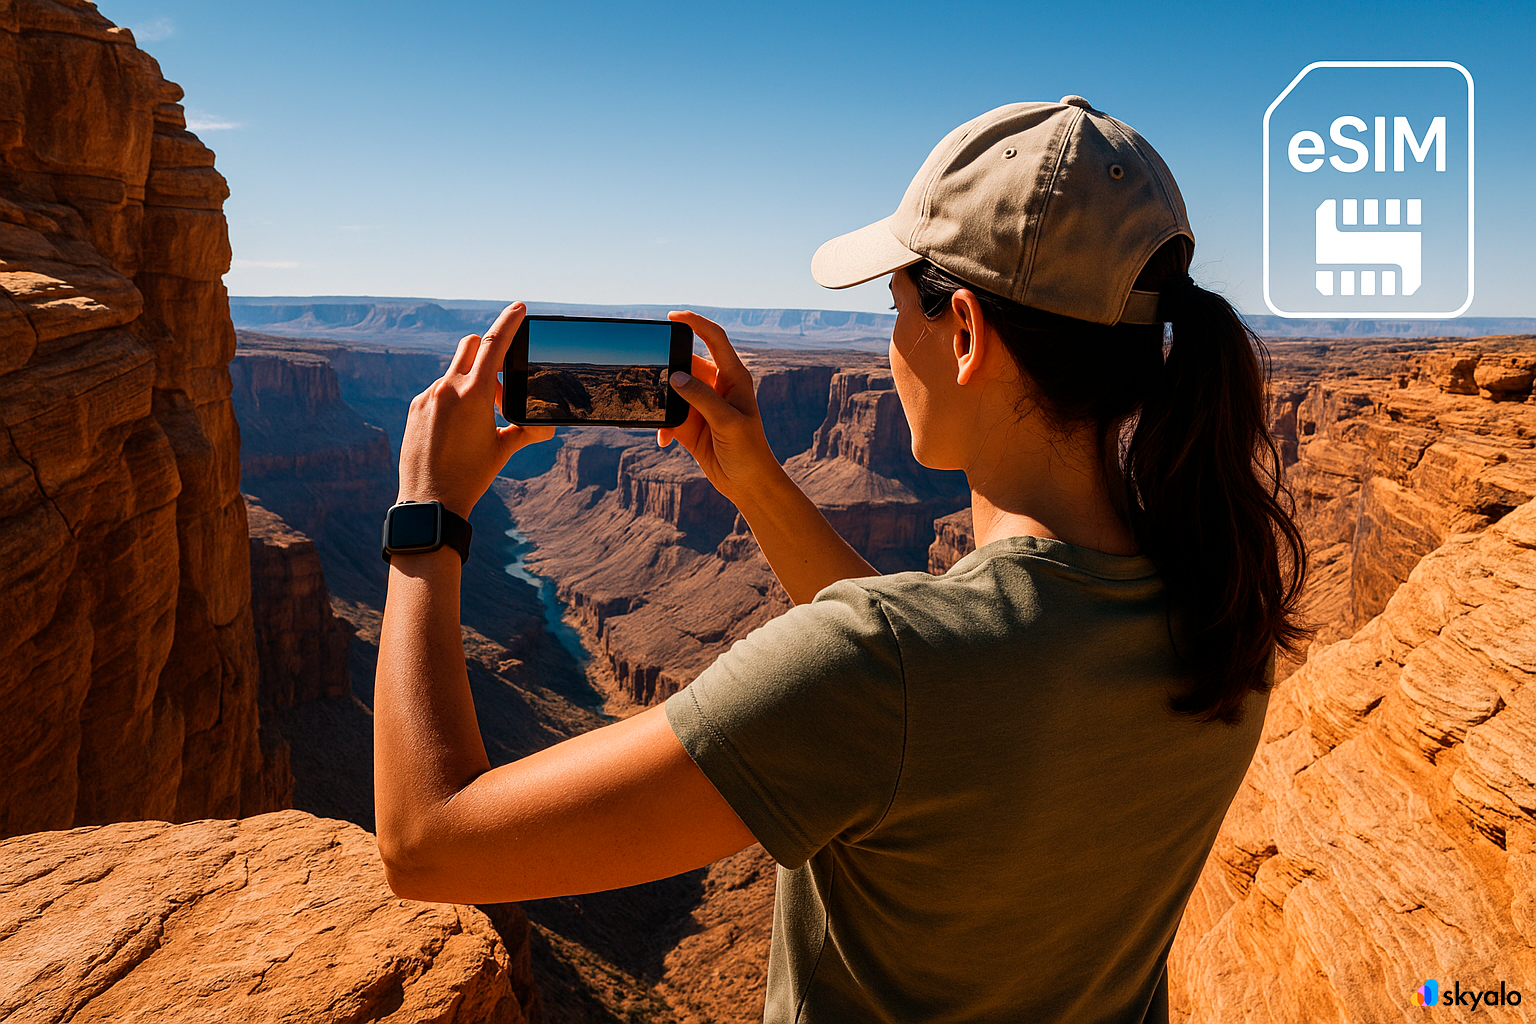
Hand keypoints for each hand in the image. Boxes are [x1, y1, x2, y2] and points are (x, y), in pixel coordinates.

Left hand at [397, 302, 555, 518]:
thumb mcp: (503, 449)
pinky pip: (437, 391)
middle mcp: (447, 389)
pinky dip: (451, 399)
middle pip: (470, 345)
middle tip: (497, 378)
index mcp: (474, 395)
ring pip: (454, 371)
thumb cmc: (471, 476)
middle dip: (486, 349)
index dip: (508, 322)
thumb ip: (526, 430)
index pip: (494, 345)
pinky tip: (454, 429)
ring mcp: (428, 397)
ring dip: (469, 382)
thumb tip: (548, 426)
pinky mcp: (415, 408)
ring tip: (476, 419)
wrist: (430, 502)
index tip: (519, 307)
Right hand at [657, 310, 781, 504]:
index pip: (714, 339)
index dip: (695, 323)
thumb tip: (674, 377)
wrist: (748, 484)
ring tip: (650, 407)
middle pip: (686, 364)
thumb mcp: (727, 421)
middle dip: (667, 367)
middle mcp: (716, 387)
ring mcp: (701, 405)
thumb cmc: (749, 450)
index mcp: (733, 377)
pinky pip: (668, 416)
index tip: (672, 317)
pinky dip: (662, 425)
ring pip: (673, 390)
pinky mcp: (689, 425)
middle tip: (649, 371)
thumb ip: (701, 397)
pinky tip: (663, 440)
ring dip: (662, 399)